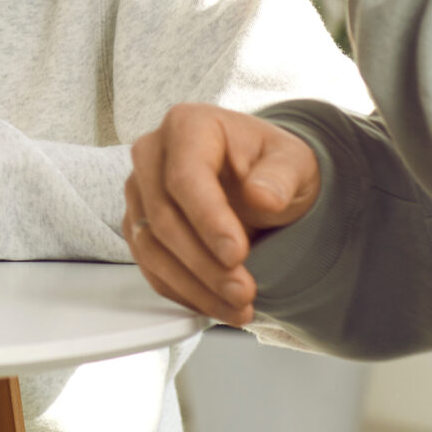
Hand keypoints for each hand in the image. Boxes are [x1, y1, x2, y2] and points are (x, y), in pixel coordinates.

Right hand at [124, 105, 320, 324]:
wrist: (259, 181)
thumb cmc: (272, 166)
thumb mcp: (294, 163)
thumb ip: (281, 177)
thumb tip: (263, 196)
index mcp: (188, 126)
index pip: (185, 177)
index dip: (208, 220)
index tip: (236, 254)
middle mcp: (153, 155)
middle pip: (163, 216)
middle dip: (204, 263)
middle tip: (243, 291)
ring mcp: (140, 191)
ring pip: (151, 247)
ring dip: (193, 285)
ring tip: (237, 305)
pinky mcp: (138, 225)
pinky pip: (150, 266)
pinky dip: (183, 291)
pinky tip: (216, 304)